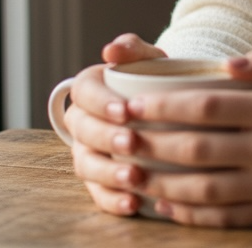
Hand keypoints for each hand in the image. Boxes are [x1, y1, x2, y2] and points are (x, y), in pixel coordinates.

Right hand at [65, 33, 165, 216]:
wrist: (168, 102)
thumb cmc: (155, 76)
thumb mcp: (149, 58)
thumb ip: (132, 48)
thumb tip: (112, 49)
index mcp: (89, 88)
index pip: (84, 93)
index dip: (101, 103)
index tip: (125, 110)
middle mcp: (82, 121)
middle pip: (83, 132)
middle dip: (106, 138)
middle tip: (132, 143)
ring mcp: (87, 151)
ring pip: (86, 165)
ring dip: (108, 174)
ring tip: (134, 177)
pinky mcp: (98, 178)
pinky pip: (97, 193)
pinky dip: (113, 200)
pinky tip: (134, 203)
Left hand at [83, 46, 251, 227]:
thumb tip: (225, 65)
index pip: (206, 106)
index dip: (163, 106)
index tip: (130, 104)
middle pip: (197, 149)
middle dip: (150, 143)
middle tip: (116, 138)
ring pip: (203, 189)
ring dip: (160, 183)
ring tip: (129, 174)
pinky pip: (223, 218)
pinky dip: (189, 214)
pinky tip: (164, 204)